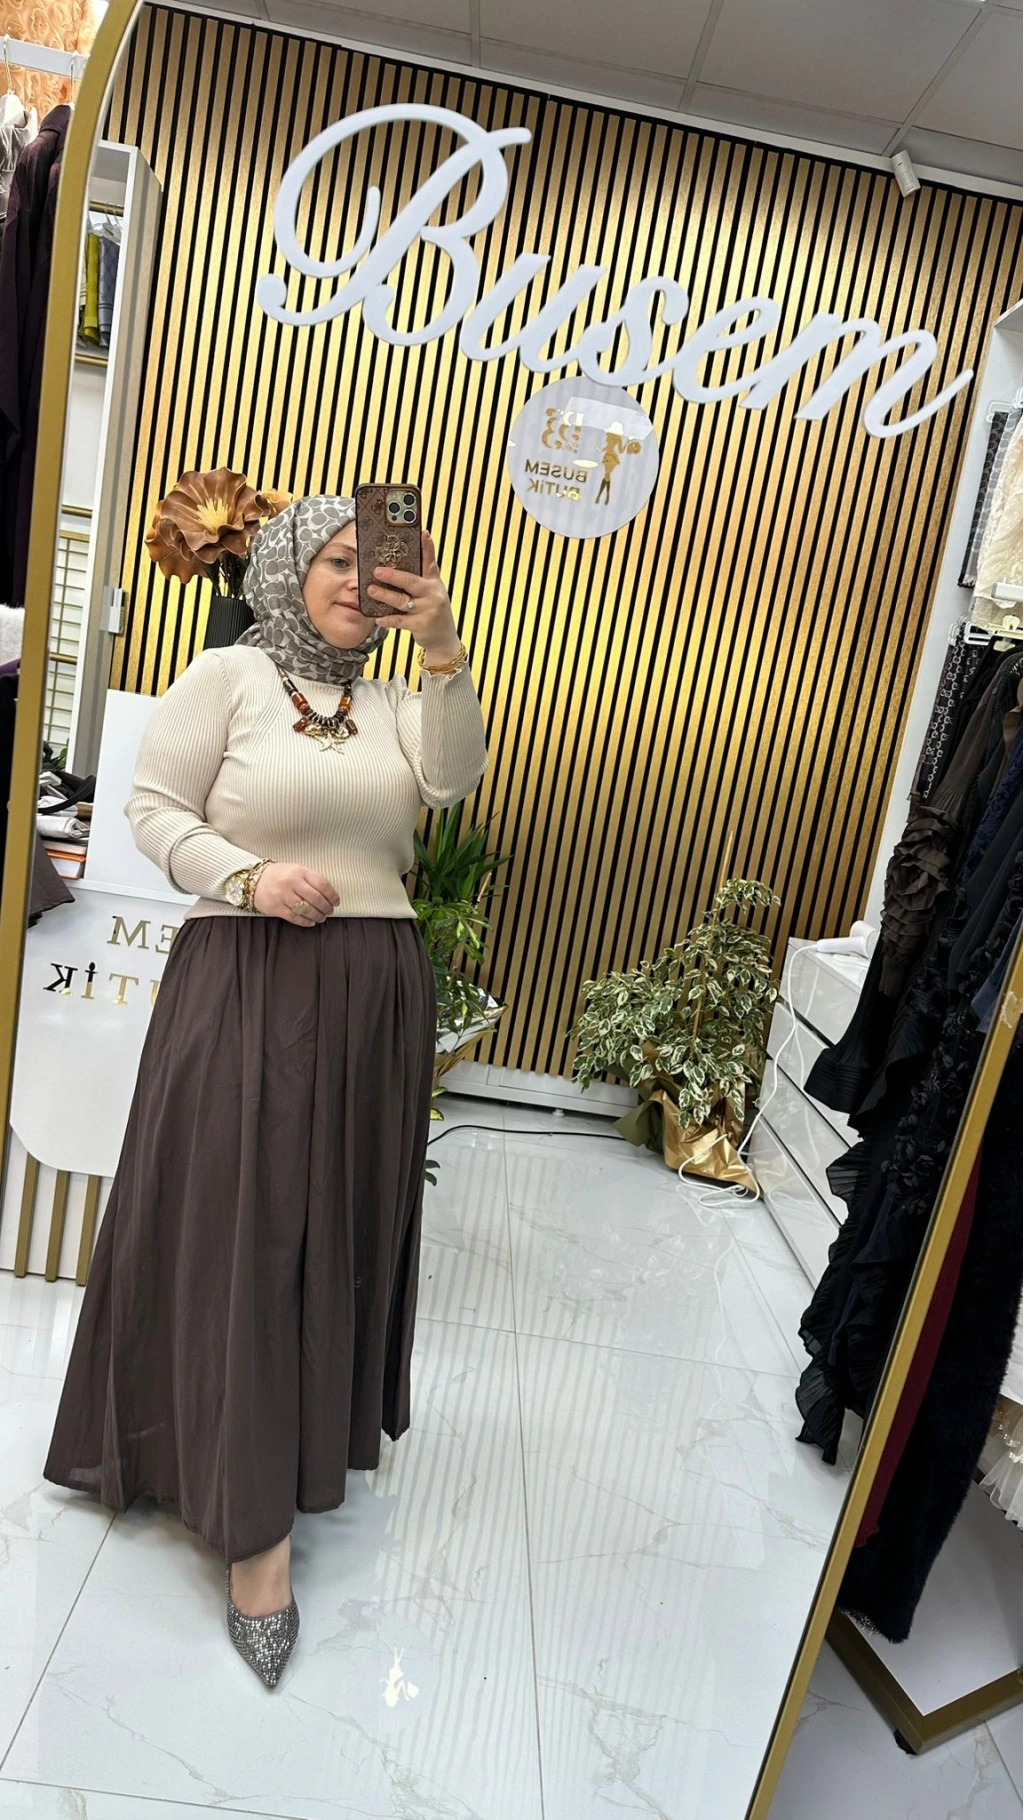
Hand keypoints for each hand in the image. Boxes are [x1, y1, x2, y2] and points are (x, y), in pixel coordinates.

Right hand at [253, 863, 339, 925]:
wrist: (254, 881)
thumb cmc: (280, 875)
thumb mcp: (296, 870)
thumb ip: (311, 879)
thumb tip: (328, 894)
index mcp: (300, 871)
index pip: (322, 884)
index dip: (332, 895)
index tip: (336, 902)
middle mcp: (292, 882)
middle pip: (316, 899)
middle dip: (326, 907)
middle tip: (329, 911)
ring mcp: (283, 895)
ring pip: (306, 909)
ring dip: (317, 915)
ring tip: (321, 917)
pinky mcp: (276, 908)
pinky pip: (295, 917)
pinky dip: (305, 921)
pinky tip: (311, 921)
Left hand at [367, 531, 461, 660]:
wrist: (443, 638)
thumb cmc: (432, 611)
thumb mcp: (431, 592)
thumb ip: (419, 578)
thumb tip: (396, 565)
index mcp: (434, 582)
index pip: (430, 561)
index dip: (427, 546)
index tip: (423, 532)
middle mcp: (433, 594)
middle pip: (411, 581)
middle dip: (393, 576)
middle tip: (377, 571)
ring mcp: (428, 610)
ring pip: (402, 601)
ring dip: (385, 595)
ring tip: (371, 590)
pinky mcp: (422, 625)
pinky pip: (400, 621)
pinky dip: (388, 620)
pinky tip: (378, 618)